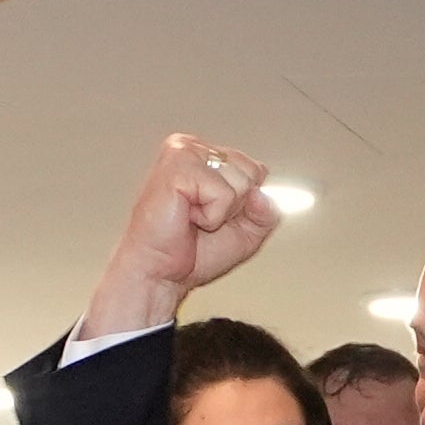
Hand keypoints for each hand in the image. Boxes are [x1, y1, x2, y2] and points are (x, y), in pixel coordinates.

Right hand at [79, 134, 284, 338]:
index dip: (244, 203)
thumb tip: (263, 195)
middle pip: (251, 172)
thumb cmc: (190, 254)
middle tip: (200, 219)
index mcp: (206, 157)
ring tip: (192, 218)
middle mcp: (194, 149)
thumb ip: (266, 213)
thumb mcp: (245, 234)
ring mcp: (184, 153)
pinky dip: (211, 215)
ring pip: (240, 181)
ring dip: (220, 212)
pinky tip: (186, 217)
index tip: (212, 218)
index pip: (255, 169)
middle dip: (234, 207)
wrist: (159, 275)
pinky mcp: (178, 167)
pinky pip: (223, 193)